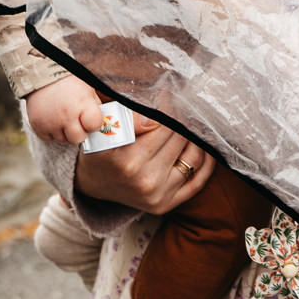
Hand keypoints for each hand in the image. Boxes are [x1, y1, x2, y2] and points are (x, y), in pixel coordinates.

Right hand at [23, 76, 104, 146]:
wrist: (42, 75)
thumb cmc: (68, 83)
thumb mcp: (87, 89)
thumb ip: (95, 106)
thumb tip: (101, 123)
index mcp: (82, 104)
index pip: (94, 125)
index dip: (94, 124)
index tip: (90, 120)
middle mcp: (66, 115)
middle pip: (79, 138)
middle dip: (80, 132)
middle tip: (76, 122)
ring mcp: (51, 122)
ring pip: (63, 139)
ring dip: (65, 132)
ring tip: (62, 117)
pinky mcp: (38, 126)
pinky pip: (49, 138)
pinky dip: (51, 132)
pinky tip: (52, 119)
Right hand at [73, 114, 212, 214]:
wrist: (91, 182)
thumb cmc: (100, 147)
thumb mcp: (104, 127)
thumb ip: (132, 116)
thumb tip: (162, 102)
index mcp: (126, 158)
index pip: (162, 122)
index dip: (168, 104)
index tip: (169, 93)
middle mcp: (143, 179)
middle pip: (179, 137)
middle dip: (181, 117)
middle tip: (181, 104)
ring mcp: (157, 194)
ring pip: (193, 156)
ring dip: (195, 136)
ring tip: (189, 122)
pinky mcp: (166, 204)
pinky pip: (198, 181)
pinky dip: (206, 161)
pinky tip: (205, 146)